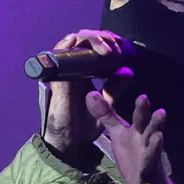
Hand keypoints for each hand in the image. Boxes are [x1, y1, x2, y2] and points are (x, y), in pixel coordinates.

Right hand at [41, 30, 130, 157]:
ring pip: (72, 43)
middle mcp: (73, 70)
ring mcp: (63, 74)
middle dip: (101, 38)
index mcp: (84, 74)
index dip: (107, 40)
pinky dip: (65, 45)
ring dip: (89, 40)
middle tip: (114, 48)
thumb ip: (114, 90)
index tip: (121, 46)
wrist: (70, 145)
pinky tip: (75, 40)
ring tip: (105, 49)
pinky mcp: (56, 82)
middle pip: (84, 40)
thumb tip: (127, 70)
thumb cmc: (83, 128)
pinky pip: (56, 58)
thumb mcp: (105, 107)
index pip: (94, 46)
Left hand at [94, 92, 179, 183]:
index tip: (143, 97)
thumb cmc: (134, 154)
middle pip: (153, 132)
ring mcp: (149, 165)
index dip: (142, 109)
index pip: (141, 118)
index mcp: (140, 133)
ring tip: (159, 138)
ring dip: (156, 148)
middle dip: (156, 123)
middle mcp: (148, 146)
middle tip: (160, 112)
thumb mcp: (120, 134)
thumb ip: (107, 115)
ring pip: (154, 156)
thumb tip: (90, 93)